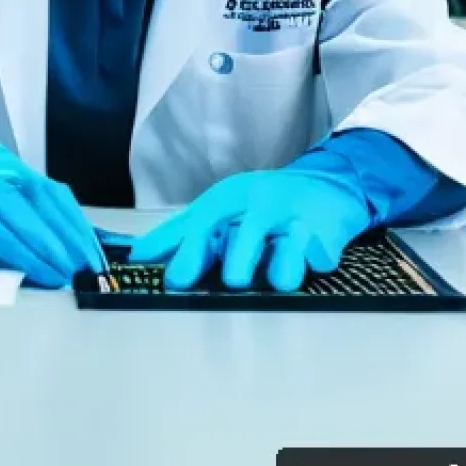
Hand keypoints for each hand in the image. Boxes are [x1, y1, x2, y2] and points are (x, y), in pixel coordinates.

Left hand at [129, 166, 373, 290]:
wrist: (325, 183)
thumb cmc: (261, 204)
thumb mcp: (219, 210)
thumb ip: (178, 235)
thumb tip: (137, 256)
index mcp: (230, 200)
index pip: (204, 224)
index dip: (189, 252)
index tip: (176, 281)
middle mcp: (261, 207)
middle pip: (245, 236)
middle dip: (239, 259)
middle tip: (234, 281)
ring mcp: (296, 221)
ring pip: (287, 253)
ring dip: (282, 269)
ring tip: (279, 278)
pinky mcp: (328, 236)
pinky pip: (319, 258)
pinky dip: (315, 263)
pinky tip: (314, 260)